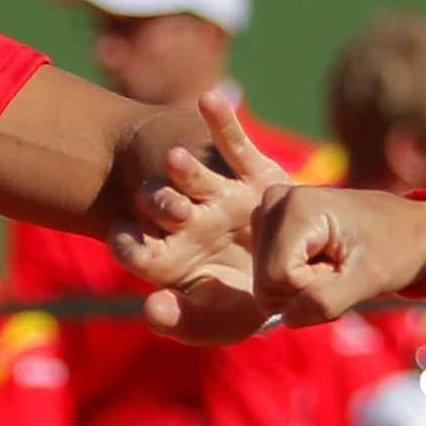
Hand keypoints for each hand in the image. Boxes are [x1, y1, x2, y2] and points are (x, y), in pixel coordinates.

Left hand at [120, 99, 281, 339]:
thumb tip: (150, 306)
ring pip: (193, 177)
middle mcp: (189, 221)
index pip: (136, 248)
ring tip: (176, 161)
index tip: (126, 240)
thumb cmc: (245, 306)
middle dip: (158, 203)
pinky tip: (210, 100)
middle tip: (171, 209)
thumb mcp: (219, 324)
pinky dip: (222, 122)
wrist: (299, 282)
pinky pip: (235, 146)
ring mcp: (220, 196)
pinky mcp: (255, 176)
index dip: (127, 244)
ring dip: (183, 169)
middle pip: (161, 206)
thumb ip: (183, 322)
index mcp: (170, 256)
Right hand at [250, 184, 425, 329]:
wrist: (413, 228)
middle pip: (267, 279)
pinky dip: (298, 275)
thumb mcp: (368, 280)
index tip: (344, 269)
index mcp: (297, 207)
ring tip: (334, 261)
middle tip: (340, 267)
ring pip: (266, 277)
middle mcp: (276, 200)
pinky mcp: (273, 219)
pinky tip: (323, 258)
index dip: (311, 289)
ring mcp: (272, 208)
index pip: (277, 278)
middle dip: (304, 287)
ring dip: (302, 283)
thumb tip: (284, 317)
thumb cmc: (398, 250)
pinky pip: (270, 269)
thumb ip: (324, 302)